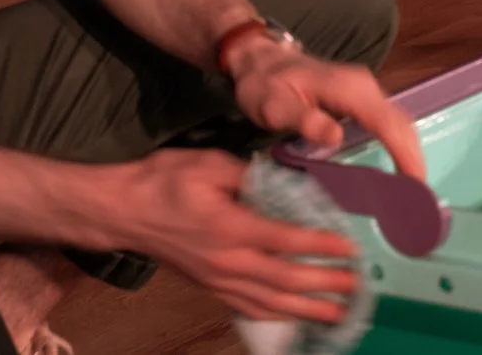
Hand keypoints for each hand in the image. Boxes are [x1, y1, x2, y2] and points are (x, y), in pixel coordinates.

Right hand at [102, 150, 363, 323]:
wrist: (124, 211)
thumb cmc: (163, 181)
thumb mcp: (209, 163)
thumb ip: (249, 174)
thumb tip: (284, 181)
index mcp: (230, 226)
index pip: (286, 241)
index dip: (321, 245)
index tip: (349, 247)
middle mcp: (228, 261)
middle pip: (285, 280)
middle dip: (325, 284)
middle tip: (358, 285)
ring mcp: (218, 280)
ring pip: (270, 303)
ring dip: (308, 310)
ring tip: (339, 313)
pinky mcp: (210, 287)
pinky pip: (249, 308)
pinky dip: (277, 316)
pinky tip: (295, 318)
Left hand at [230, 43, 427, 183]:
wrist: (261, 61)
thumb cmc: (265, 85)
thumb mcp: (275, 106)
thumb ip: (305, 120)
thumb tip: (337, 137)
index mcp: (348, 88)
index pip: (386, 122)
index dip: (404, 153)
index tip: (416, 183)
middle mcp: (364, 86)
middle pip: (400, 123)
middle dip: (414, 159)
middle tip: (419, 199)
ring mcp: (365, 90)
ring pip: (399, 122)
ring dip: (410, 153)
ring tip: (413, 189)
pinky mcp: (363, 98)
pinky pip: (389, 122)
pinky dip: (400, 145)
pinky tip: (399, 166)